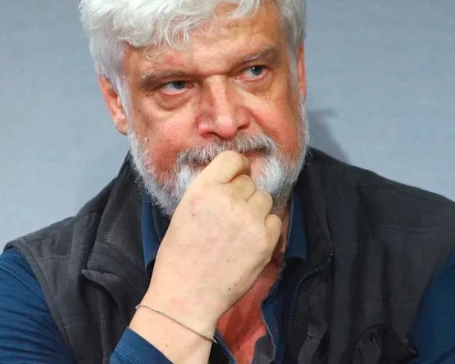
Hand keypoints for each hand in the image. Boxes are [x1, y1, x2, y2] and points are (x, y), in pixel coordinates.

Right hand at [141, 150, 281, 335]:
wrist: (187, 295)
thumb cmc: (179, 256)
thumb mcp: (185, 210)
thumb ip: (210, 191)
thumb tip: (233, 180)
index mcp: (203, 188)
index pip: (232, 159)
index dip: (238, 166)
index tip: (240, 173)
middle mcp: (228, 199)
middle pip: (249, 182)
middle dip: (242, 195)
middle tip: (231, 215)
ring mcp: (249, 219)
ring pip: (263, 199)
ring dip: (255, 210)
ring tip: (240, 229)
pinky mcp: (265, 240)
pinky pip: (274, 220)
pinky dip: (266, 228)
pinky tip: (249, 241)